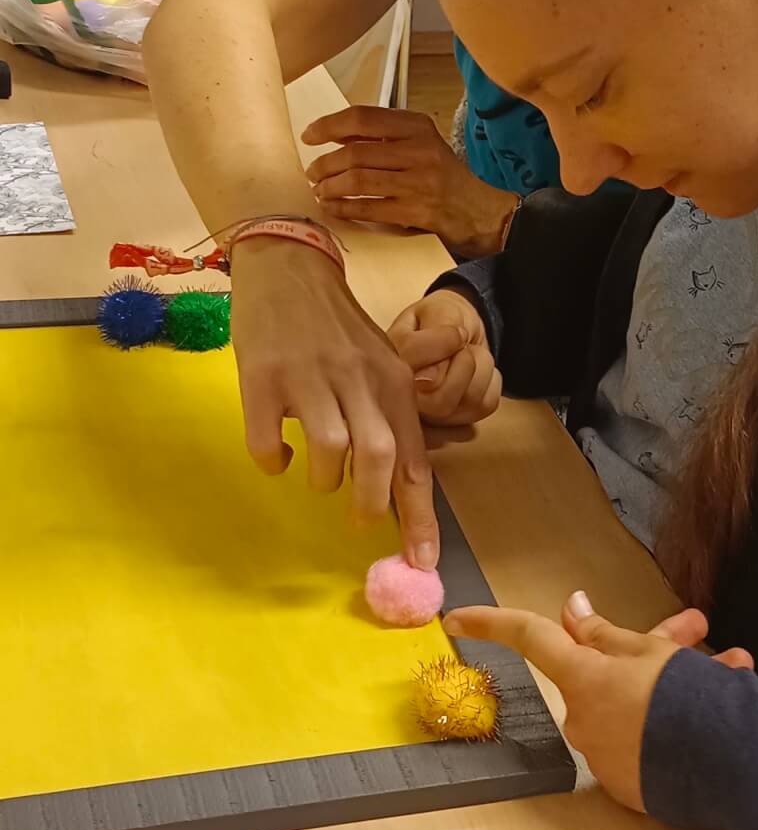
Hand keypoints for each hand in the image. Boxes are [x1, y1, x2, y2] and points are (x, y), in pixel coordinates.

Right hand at [229, 238, 464, 556]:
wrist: (288, 266)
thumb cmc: (336, 325)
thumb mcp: (379, 360)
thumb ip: (391, 413)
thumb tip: (403, 482)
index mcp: (391, 380)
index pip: (413, 459)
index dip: (419, 516)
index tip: (422, 563)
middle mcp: (357, 379)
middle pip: (378, 458)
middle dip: (371, 504)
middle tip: (359, 520)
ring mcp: (309, 377)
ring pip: (330, 452)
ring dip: (325, 480)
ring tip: (318, 474)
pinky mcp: (262, 378)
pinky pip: (267, 442)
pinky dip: (272, 460)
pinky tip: (275, 455)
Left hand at [302, 106, 518, 255]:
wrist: (479, 210)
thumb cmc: (443, 176)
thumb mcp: (419, 144)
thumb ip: (382, 136)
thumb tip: (333, 132)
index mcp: (418, 126)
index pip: (363, 118)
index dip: (328, 125)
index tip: (309, 136)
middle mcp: (420, 150)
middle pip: (355, 152)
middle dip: (325, 164)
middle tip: (312, 173)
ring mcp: (419, 182)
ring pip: (358, 180)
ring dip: (330, 187)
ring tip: (319, 191)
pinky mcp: (416, 211)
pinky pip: (367, 208)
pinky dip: (343, 207)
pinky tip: (332, 207)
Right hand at [389, 291, 501, 427]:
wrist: (459, 328)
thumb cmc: (441, 318)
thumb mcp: (438, 309)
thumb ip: (434, 334)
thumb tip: (430, 377)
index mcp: (388, 365)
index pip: (413, 367)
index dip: (442, 344)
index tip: (454, 332)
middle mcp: (404, 399)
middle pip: (440, 401)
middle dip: (465, 363)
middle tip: (463, 345)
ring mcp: (431, 415)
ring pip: (469, 401)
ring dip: (481, 367)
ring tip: (469, 353)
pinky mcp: (458, 420)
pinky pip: (486, 404)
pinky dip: (491, 380)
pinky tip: (475, 371)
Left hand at [444, 594, 752, 811]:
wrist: (730, 769)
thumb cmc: (686, 698)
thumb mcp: (651, 652)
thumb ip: (608, 634)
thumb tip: (572, 609)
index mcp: (583, 678)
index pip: (531, 638)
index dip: (493, 622)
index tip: (455, 618)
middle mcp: (583, 720)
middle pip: (605, 671)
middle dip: (651, 647)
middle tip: (693, 628)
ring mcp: (605, 758)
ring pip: (633, 703)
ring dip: (675, 683)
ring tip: (731, 668)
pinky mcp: (631, 786)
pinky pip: (645, 739)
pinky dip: (674, 720)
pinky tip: (721, 707)